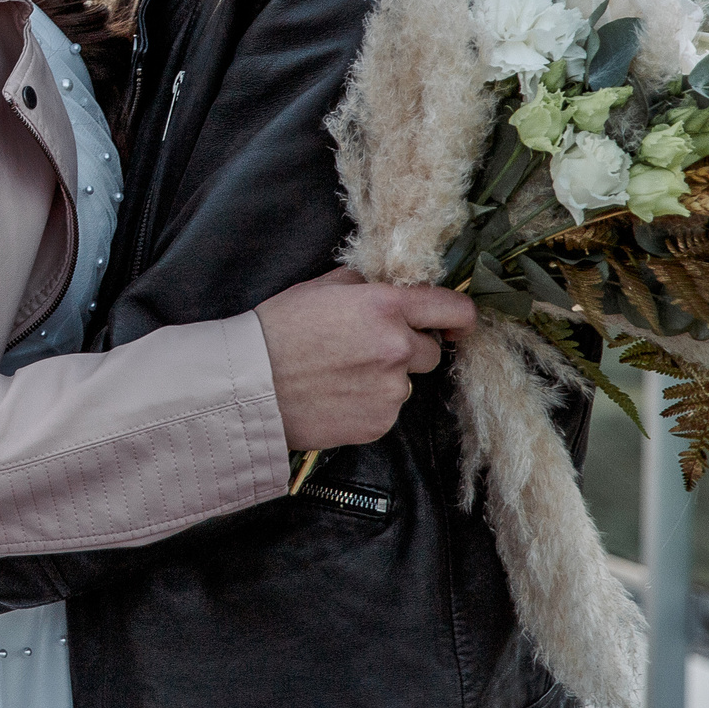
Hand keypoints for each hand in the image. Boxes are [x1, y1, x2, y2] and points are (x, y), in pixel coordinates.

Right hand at [254, 268, 475, 451]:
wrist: (250, 385)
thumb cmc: (276, 330)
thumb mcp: (317, 288)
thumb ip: (361, 285)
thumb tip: (384, 284)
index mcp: (385, 306)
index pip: (453, 309)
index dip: (459, 317)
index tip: (454, 325)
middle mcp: (397, 348)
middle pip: (429, 351)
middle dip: (407, 349)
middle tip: (365, 350)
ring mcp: (391, 390)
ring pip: (405, 382)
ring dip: (384, 379)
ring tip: (339, 377)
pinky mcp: (379, 423)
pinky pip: (387, 410)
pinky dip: (368, 405)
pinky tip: (335, 397)